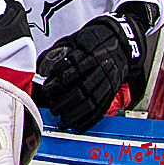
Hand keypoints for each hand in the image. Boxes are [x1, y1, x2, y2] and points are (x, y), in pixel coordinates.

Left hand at [37, 13, 145, 132]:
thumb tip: (43, 67)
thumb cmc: (93, 41)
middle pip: (83, 88)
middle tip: (53, 107)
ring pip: (93, 100)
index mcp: (91, 54)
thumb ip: (59, 52)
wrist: (120, 42)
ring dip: (76, 112)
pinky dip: (91, 119)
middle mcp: (101, 68)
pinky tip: (79, 124)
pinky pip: (103, 108)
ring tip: (63, 118)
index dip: (59, 82)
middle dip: (66, 101)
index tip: (48, 90)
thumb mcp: (75, 39)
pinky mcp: (113, 91)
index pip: (73, 71)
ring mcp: (109, 81)